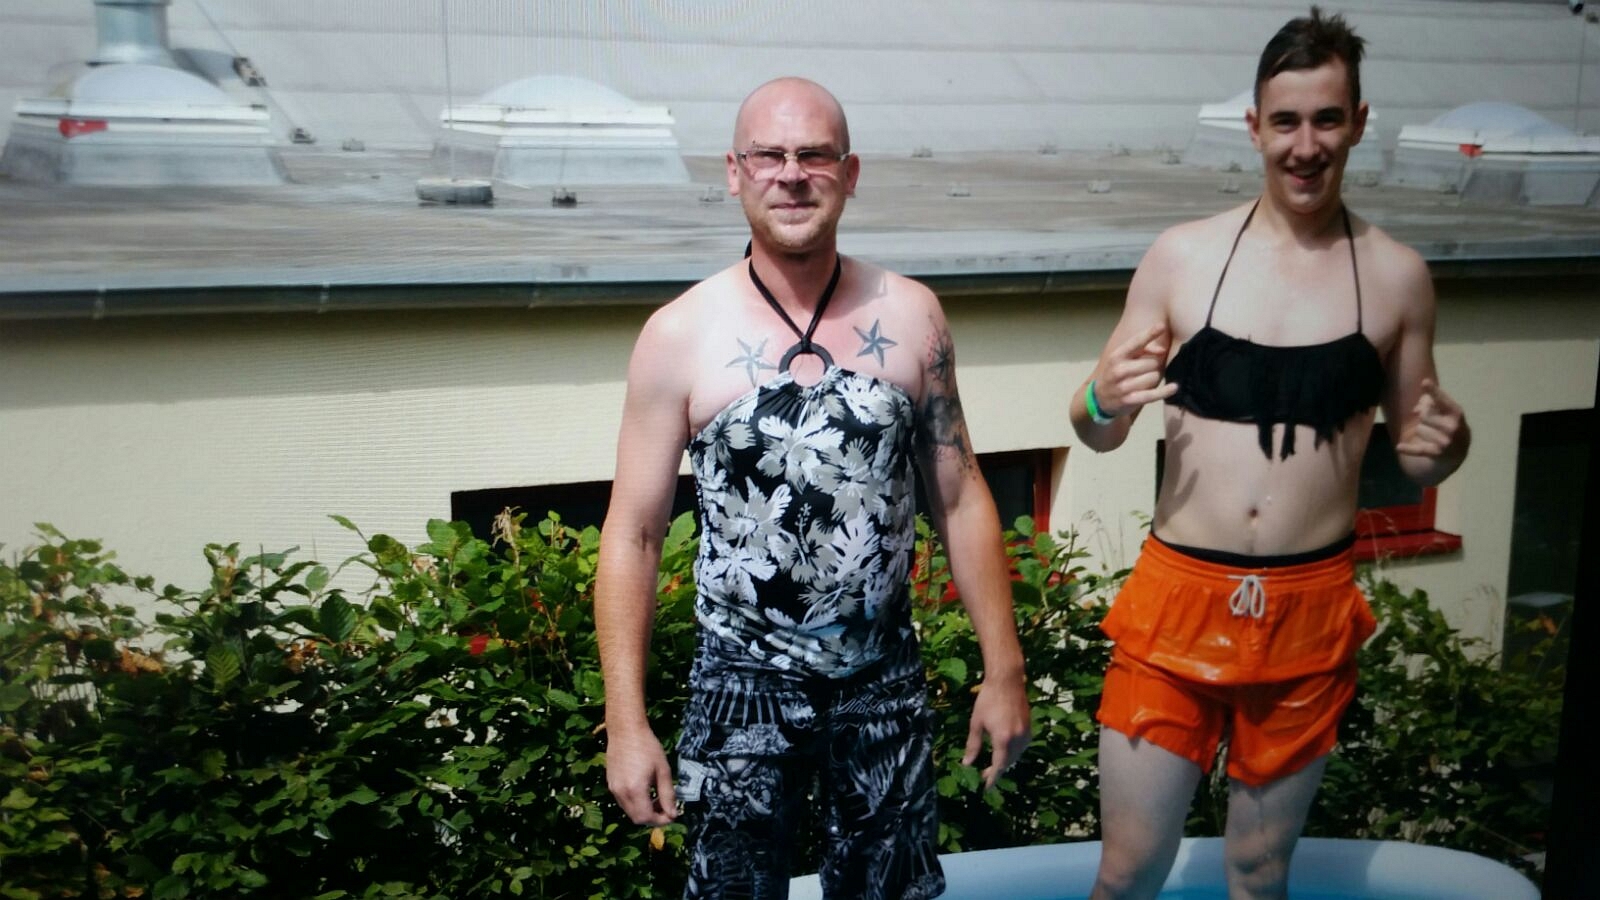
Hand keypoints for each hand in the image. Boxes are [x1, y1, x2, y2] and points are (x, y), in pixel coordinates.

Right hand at [605, 723, 677, 825]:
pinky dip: (635, 803)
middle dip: (653, 818)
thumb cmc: (648, 747)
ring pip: (629, 812)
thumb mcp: (663, 770)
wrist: (626, 730)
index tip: (672, 814)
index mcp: (635, 790)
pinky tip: (645, 791)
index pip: (647, 818)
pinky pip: (623, 802)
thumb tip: (673, 814)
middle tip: (666, 808)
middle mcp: (621, 793)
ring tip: (657, 798)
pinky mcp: (610, 784)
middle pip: (637, 819)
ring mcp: (614, 789)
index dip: (661, 821)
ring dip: (644, 811)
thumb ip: (668, 795)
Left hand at [963, 675, 1030, 790]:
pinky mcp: (1029, 728)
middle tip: (983, 774)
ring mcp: (1026, 734)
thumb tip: (967, 763)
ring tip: (992, 765)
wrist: (1007, 681)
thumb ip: (973, 745)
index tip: (986, 788)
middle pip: (1008, 763)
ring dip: (1005, 762)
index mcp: (1003, 739)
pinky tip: (1004, 751)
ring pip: (1016, 756)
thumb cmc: (987, 700)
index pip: (999, 766)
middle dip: (997, 770)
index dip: (993, 779)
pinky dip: (1012, 753)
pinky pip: (1021, 747)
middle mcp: (1017, 739)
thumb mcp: (976, 723)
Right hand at [1093, 323, 1178, 416]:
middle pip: (1152, 363)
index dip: (1149, 334)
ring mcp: (1123, 386)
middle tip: (1151, 369)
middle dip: (1156, 365)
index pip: (1135, 343)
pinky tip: (1174, 387)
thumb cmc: (1117, 374)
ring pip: (1154, 377)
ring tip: (1149, 380)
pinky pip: (1152, 394)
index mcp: (1117, 356)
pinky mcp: (1129, 400)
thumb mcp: (1123, 359)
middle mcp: (1118, 370)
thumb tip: (1162, 350)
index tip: (1161, 326)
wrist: (1100, 399)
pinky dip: (1164, 391)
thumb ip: (1142, 350)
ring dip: (1156, 378)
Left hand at [1394, 378, 1467, 459]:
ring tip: (1431, 434)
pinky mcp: (1436, 453)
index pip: (1442, 400)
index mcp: (1456, 413)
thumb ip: (1432, 402)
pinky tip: (1399, 447)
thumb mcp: (1447, 411)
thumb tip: (1417, 407)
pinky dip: (1408, 449)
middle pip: (1424, 415)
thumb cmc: (1449, 424)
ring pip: (1419, 429)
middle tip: (1427, 419)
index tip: (1424, 382)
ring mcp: (1445, 441)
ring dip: (1421, 430)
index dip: (1433, 391)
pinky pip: (1418, 449)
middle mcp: (1453, 427)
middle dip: (1422, 415)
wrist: (1459, 451)